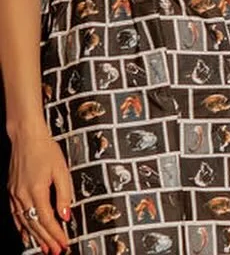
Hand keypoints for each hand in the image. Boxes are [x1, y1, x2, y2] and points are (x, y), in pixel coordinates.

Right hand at [8, 130, 72, 253]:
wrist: (26, 138)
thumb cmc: (46, 150)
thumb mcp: (61, 169)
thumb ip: (64, 193)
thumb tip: (66, 215)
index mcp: (37, 190)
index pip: (48, 219)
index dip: (57, 233)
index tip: (65, 243)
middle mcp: (23, 196)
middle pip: (36, 225)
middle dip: (47, 240)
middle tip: (57, 251)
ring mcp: (15, 195)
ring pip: (25, 222)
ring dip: (35, 237)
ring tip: (45, 248)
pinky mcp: (11, 192)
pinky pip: (16, 216)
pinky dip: (22, 228)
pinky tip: (26, 235)